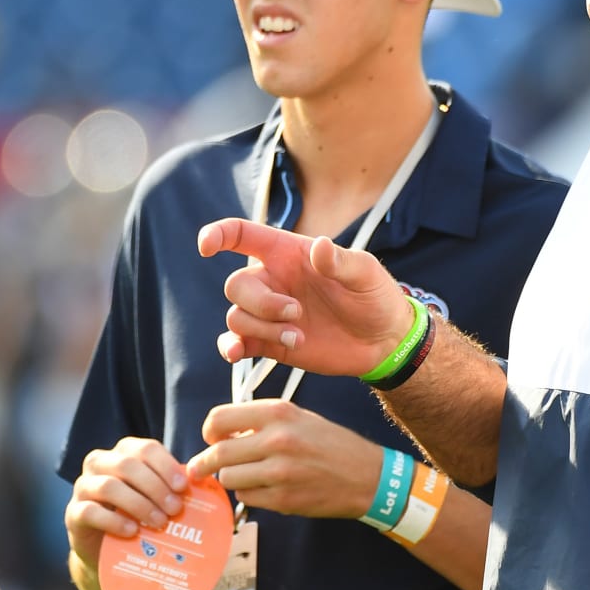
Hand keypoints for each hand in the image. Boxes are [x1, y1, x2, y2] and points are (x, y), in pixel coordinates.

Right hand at [64, 437, 188, 568]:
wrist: (107, 552)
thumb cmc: (136, 517)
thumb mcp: (153, 499)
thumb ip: (170, 489)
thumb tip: (203, 487)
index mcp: (122, 453)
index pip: (145, 449)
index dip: (166, 466)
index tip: (184, 487)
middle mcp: (99, 463)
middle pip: (127, 465)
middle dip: (155, 486)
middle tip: (176, 509)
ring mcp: (83, 487)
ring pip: (109, 486)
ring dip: (139, 504)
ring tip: (159, 522)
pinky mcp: (73, 513)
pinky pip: (90, 512)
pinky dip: (114, 521)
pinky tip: (133, 532)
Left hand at [187, 399, 381, 518]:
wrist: (367, 476)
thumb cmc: (329, 443)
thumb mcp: (296, 417)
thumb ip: (259, 422)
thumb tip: (222, 435)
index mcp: (277, 413)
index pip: (220, 418)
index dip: (209, 431)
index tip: (211, 438)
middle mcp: (276, 440)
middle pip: (219, 454)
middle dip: (205, 463)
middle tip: (198, 468)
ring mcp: (279, 472)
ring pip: (229, 478)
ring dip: (230, 479)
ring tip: (244, 475)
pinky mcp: (284, 500)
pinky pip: (247, 497)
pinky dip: (248, 494)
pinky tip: (262, 487)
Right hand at [197, 218, 412, 375]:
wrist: (384, 342)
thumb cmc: (376, 297)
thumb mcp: (366, 273)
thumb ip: (340, 261)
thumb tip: (318, 247)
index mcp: (287, 253)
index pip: (241, 235)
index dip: (217, 234)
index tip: (206, 246)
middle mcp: (272, 280)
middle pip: (236, 285)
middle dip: (261, 303)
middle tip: (297, 313)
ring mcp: (268, 313)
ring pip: (236, 316)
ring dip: (262, 328)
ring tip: (297, 337)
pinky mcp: (269, 342)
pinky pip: (235, 342)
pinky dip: (230, 347)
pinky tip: (238, 354)